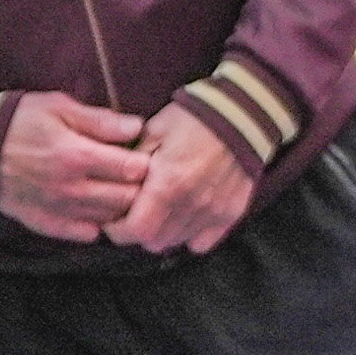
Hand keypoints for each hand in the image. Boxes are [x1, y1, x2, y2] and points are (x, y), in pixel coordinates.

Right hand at [0, 94, 145, 242]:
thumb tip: (138, 128)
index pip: (135, 170)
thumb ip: (101, 121)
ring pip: (110, 219)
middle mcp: (69, 189)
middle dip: (140, 187)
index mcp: (77, 157)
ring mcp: (57, 210)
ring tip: (119, 189)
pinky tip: (98, 208)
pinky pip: (84, 234)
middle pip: (128, 199)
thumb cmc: (20, 121)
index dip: (147, 162)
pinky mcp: (43, 223)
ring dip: (121, 207)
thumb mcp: (59, 107)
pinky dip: (98, 225)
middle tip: (136, 175)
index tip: (144, 154)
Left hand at [110, 110, 254, 255]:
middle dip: (139, 231)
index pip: (135, 231)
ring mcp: (215, 210)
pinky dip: (190, 235)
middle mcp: (193, 204)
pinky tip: (185, 217)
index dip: (118, 230)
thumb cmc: (193, 119)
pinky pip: (203, 242)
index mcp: (168, 185)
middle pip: (155, 242)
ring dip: (164, 232)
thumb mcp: (152, 132)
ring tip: (161, 212)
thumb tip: (113, 186)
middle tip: (137, 211)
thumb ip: (130, 164)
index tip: (115, 217)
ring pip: (177, 242)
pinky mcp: (233, 210)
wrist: (243, 112)